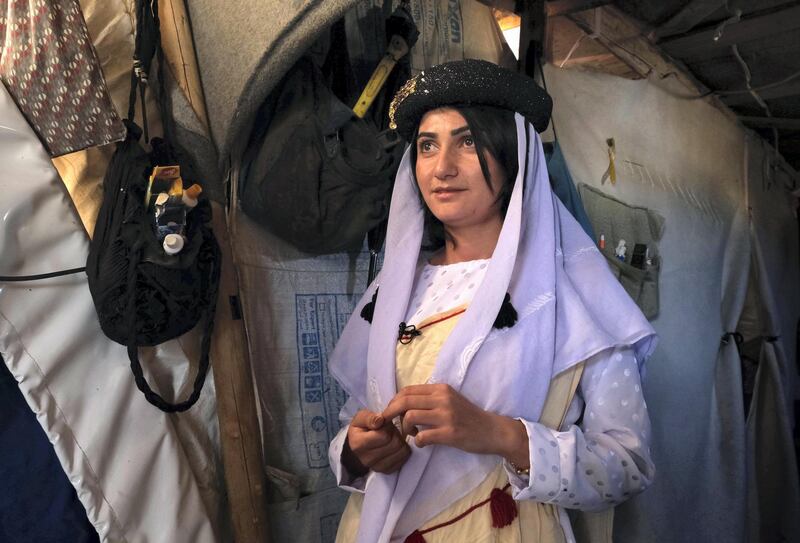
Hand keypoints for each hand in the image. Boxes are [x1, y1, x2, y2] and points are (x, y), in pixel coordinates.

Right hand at [343, 409, 410, 475]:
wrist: (358, 444)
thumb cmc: (361, 428)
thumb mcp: (361, 417)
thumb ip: (370, 417)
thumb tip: (380, 420)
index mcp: (358, 444)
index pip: (384, 436)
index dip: (387, 427)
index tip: (383, 424)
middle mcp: (367, 459)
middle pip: (395, 444)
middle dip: (395, 433)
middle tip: (389, 430)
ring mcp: (377, 467)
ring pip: (402, 451)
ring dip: (400, 441)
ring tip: (391, 437)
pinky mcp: (386, 470)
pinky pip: (404, 459)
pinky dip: (403, 450)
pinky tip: (394, 445)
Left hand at [382, 384, 529, 466]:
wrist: (493, 430)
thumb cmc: (469, 417)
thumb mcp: (450, 399)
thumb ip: (431, 399)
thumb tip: (404, 403)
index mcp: (441, 389)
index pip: (407, 390)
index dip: (393, 401)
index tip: (391, 412)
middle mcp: (442, 398)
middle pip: (404, 401)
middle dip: (391, 413)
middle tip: (390, 424)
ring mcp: (446, 416)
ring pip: (410, 416)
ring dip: (405, 428)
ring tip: (412, 434)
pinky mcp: (450, 433)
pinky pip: (422, 436)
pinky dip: (417, 441)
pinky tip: (423, 443)